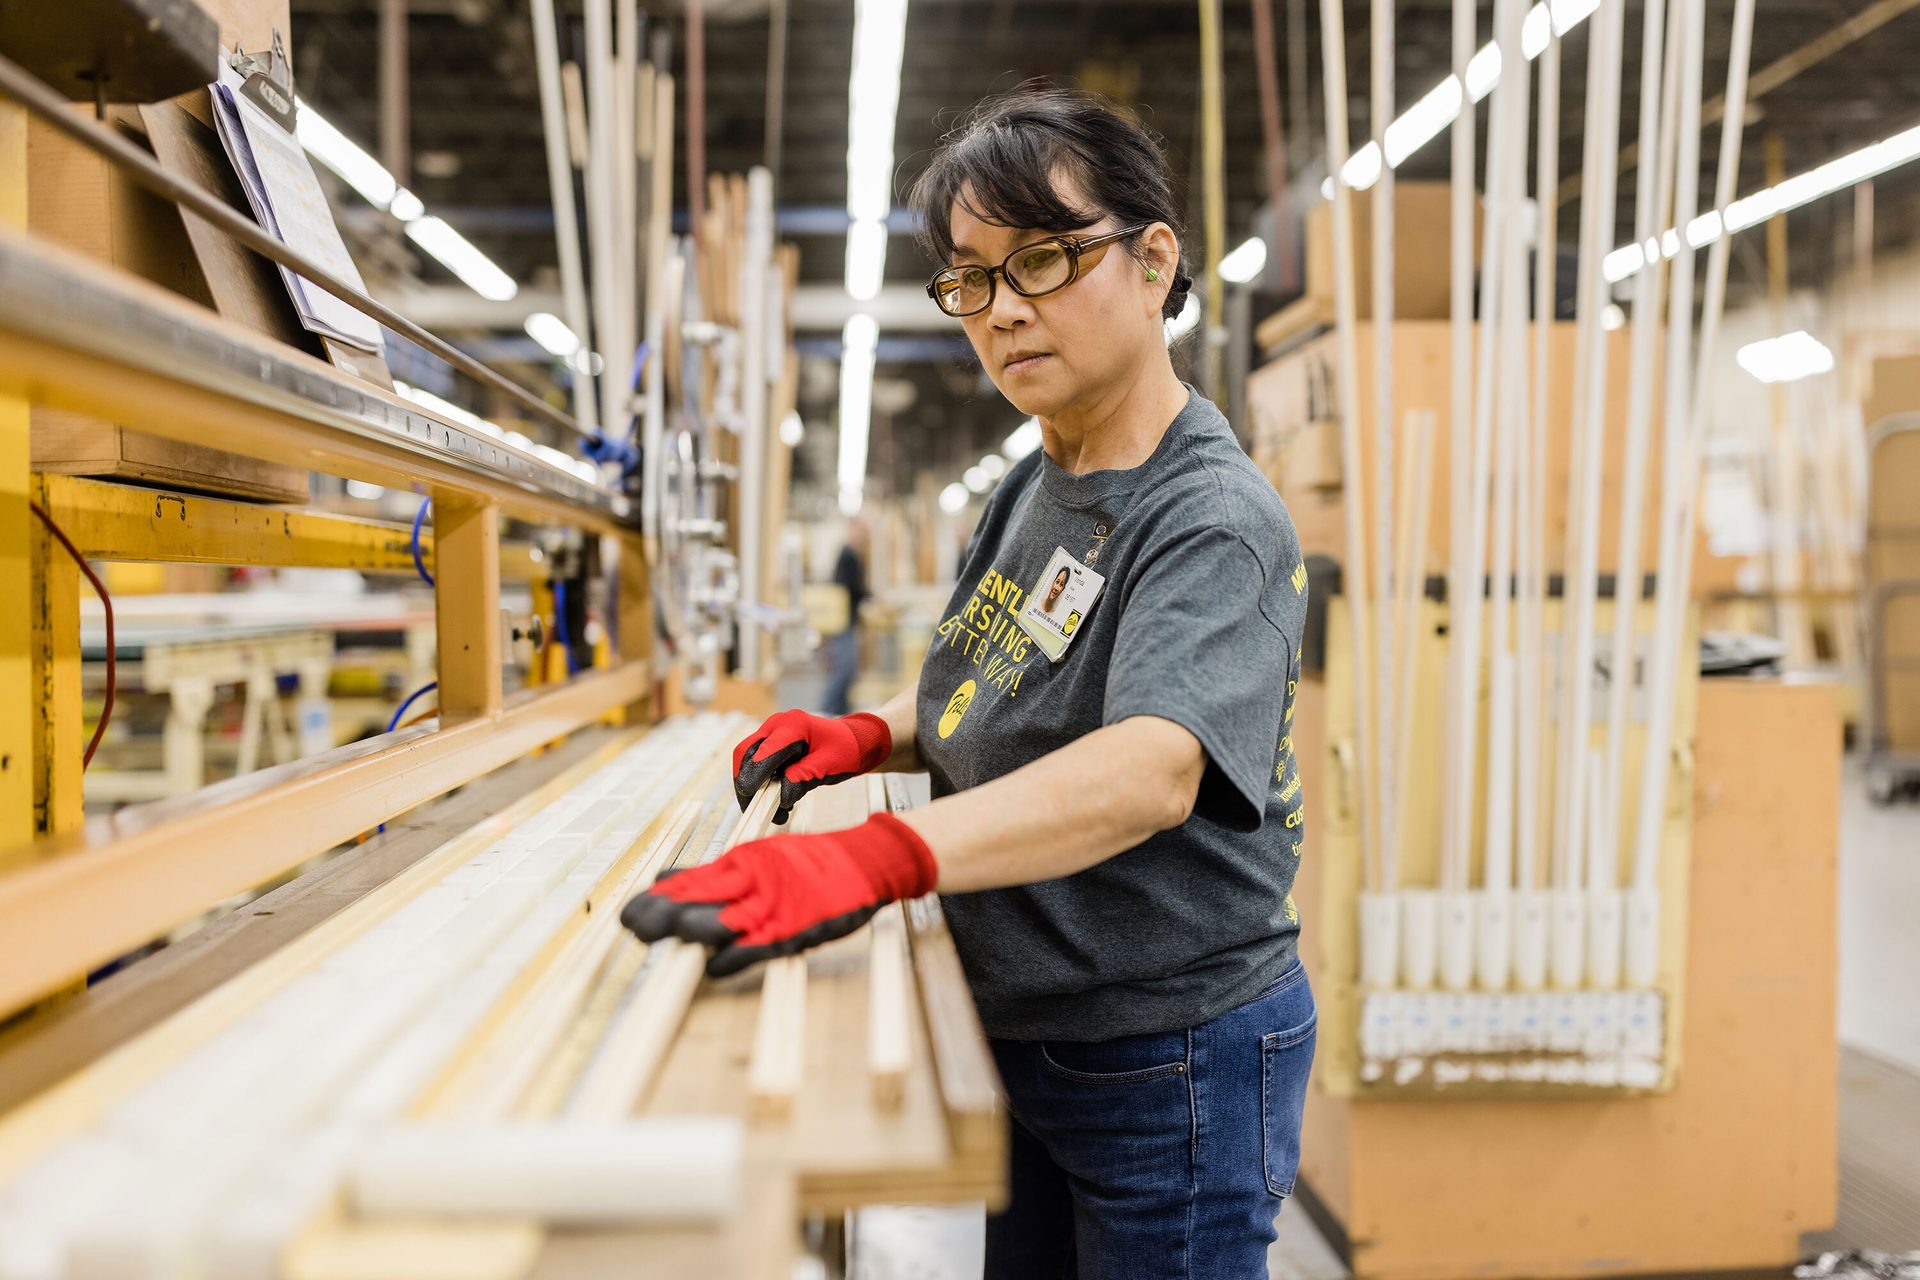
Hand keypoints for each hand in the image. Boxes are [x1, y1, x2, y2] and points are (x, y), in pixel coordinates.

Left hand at [619, 814, 935, 976]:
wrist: (863, 861)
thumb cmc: (806, 864)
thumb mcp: (755, 859)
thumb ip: (712, 874)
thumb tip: (662, 881)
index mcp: (741, 863)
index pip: (690, 881)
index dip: (658, 899)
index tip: (628, 912)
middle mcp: (752, 881)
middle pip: (699, 898)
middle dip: (664, 914)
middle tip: (633, 926)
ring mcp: (773, 904)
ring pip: (725, 919)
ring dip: (696, 929)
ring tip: (670, 938)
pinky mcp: (794, 927)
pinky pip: (759, 946)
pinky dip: (734, 957)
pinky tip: (714, 966)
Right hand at [732, 709, 891, 824]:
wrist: (855, 741)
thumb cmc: (846, 749)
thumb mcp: (829, 765)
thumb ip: (804, 777)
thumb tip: (781, 797)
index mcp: (793, 725)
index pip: (764, 751)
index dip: (754, 774)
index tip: (751, 795)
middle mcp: (777, 725)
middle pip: (746, 754)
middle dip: (746, 783)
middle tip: (755, 810)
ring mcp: (772, 734)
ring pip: (747, 761)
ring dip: (753, 788)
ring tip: (776, 812)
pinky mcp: (772, 746)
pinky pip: (757, 765)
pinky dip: (761, 785)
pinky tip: (778, 802)